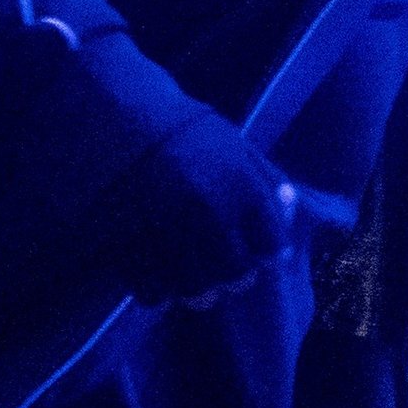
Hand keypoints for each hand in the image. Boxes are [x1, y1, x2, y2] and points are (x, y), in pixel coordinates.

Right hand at [115, 105, 296, 307]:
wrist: (118, 115)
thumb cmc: (185, 132)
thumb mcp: (237, 146)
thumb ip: (267, 183)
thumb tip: (290, 215)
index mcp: (242, 186)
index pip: (271, 246)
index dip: (265, 252)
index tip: (256, 251)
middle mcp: (209, 212)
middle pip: (236, 274)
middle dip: (233, 276)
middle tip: (222, 270)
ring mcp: (167, 230)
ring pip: (195, 289)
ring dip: (197, 288)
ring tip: (190, 276)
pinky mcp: (126, 245)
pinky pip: (152, 292)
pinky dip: (158, 290)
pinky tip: (157, 273)